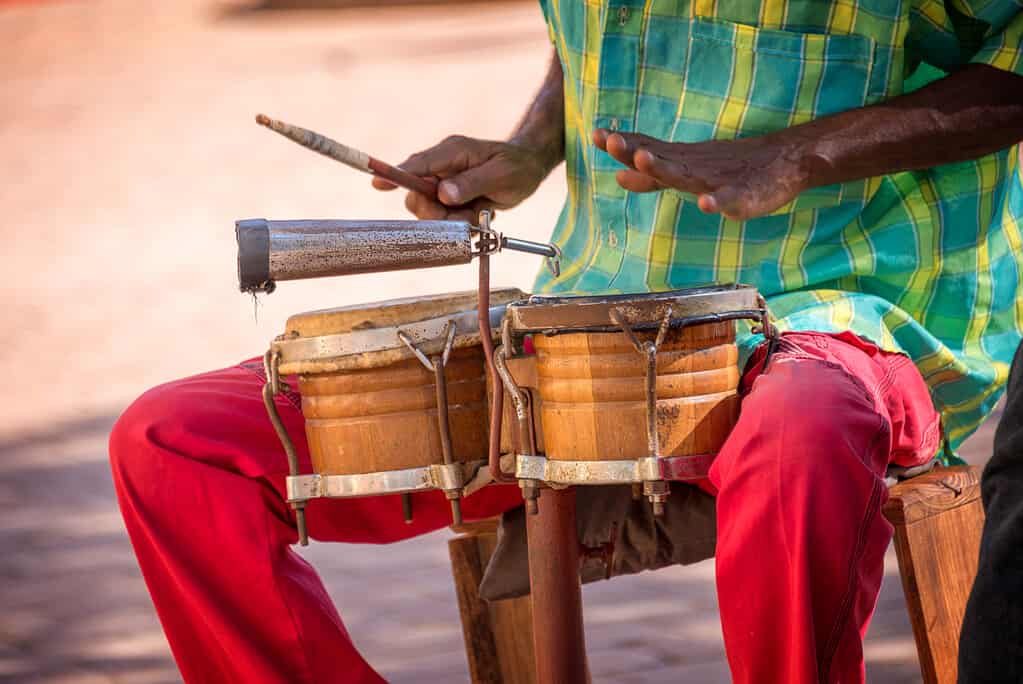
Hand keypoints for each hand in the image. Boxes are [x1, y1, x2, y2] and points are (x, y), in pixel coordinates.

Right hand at [372, 135, 552, 221]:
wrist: (528, 169)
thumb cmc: (517, 167)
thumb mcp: (501, 175)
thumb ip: (472, 183)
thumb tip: (443, 194)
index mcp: (451, 152)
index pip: (417, 165)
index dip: (396, 175)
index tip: (377, 183)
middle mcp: (441, 167)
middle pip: (417, 195)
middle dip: (437, 213)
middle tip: (464, 215)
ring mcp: (443, 183)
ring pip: (430, 212)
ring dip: (453, 220)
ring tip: (479, 211)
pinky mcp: (448, 198)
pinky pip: (443, 219)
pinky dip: (461, 223)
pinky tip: (479, 213)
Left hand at [594, 128, 811, 219]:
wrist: (784, 161)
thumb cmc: (729, 168)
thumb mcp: (687, 171)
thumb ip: (653, 177)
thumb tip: (617, 175)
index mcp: (682, 162)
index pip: (647, 150)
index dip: (623, 145)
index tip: (598, 136)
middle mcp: (696, 168)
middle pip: (660, 159)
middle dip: (635, 151)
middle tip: (612, 141)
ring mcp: (719, 181)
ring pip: (688, 176)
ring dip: (664, 168)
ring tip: (643, 159)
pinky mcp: (745, 197)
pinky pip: (731, 200)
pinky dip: (717, 201)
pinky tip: (705, 204)